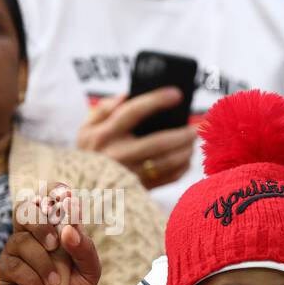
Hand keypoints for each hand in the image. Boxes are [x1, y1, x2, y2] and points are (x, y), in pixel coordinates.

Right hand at [0, 183, 101, 284]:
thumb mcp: (90, 272)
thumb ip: (85, 249)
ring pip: (21, 240)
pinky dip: (31, 279)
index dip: (54, 192)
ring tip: (56, 284)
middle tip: (56, 244)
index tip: (65, 194)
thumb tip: (70, 229)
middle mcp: (32, 235)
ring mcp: (14, 251)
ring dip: (42, 262)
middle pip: (26, 210)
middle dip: (41, 224)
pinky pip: (12, 265)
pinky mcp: (2, 271)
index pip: (49, 200)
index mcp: (55, 229)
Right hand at [76, 89, 196, 188]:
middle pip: (158, 142)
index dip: (156, 101)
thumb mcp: (87, 128)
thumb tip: (127, 96)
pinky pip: (168, 178)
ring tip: (194, 140)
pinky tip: (187, 157)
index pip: (132, 112)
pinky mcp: (140, 189)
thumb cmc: (91, 152)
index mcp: (104, 134)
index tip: (177, 94)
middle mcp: (117, 155)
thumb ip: (103, 108)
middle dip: (182, 133)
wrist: (85, 190)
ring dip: (185, 150)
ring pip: (166, 162)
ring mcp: (130, 174)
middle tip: (198, 126)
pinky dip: (182, 168)